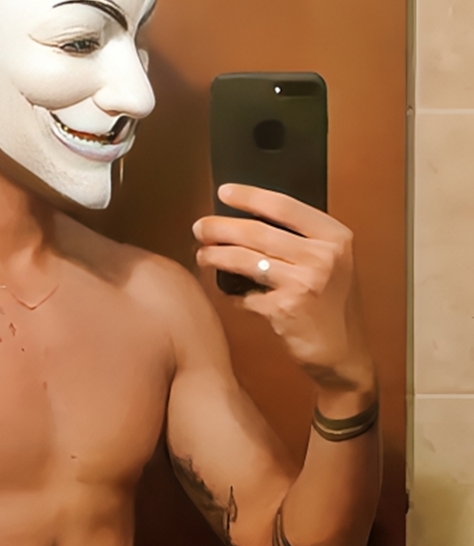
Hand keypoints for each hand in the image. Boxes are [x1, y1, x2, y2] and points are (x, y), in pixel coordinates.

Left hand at [194, 185, 373, 394]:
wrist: (345, 353)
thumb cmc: (334, 306)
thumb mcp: (334, 263)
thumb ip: (305, 241)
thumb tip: (252, 220)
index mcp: (335, 237)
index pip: (284, 206)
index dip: (249, 196)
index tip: (224, 192)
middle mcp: (322, 256)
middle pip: (257, 231)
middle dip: (221, 228)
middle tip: (200, 227)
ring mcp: (303, 283)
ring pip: (245, 260)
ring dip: (217, 256)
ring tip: (203, 254)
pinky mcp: (284, 309)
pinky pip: (246, 295)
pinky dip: (233, 293)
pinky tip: (228, 291)